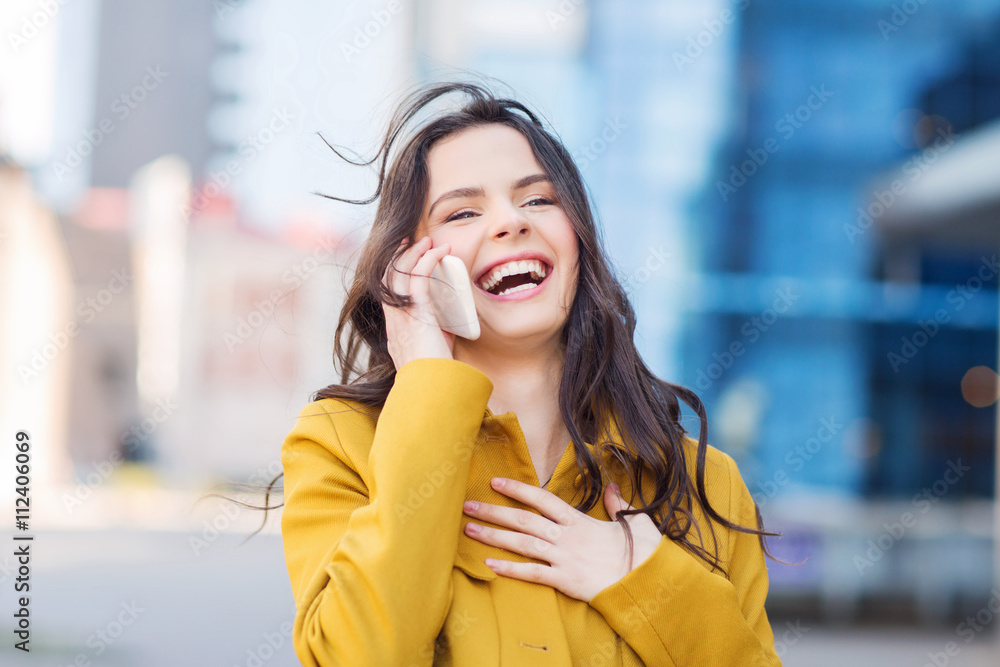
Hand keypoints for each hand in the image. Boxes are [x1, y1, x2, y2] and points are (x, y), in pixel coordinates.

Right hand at [382, 236, 456, 369]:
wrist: (432, 392)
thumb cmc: (436, 376)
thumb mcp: (433, 350)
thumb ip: (438, 332)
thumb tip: (451, 320)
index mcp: (395, 329)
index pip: (386, 293)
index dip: (393, 271)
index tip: (404, 255)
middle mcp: (395, 320)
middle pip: (388, 278)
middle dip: (400, 256)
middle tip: (413, 241)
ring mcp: (403, 317)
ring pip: (400, 274)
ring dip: (415, 253)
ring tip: (429, 241)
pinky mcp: (417, 315)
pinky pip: (419, 279)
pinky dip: (429, 261)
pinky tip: (439, 252)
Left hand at [462, 477, 663, 602]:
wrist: (648, 581)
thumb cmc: (643, 552)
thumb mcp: (634, 521)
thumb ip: (618, 503)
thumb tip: (613, 487)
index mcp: (580, 520)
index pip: (542, 499)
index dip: (518, 489)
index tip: (495, 482)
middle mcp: (567, 536)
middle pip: (524, 519)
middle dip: (494, 511)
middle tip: (468, 506)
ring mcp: (564, 558)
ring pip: (522, 543)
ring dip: (494, 536)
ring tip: (469, 530)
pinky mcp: (565, 580)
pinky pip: (532, 573)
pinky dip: (510, 569)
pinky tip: (489, 564)